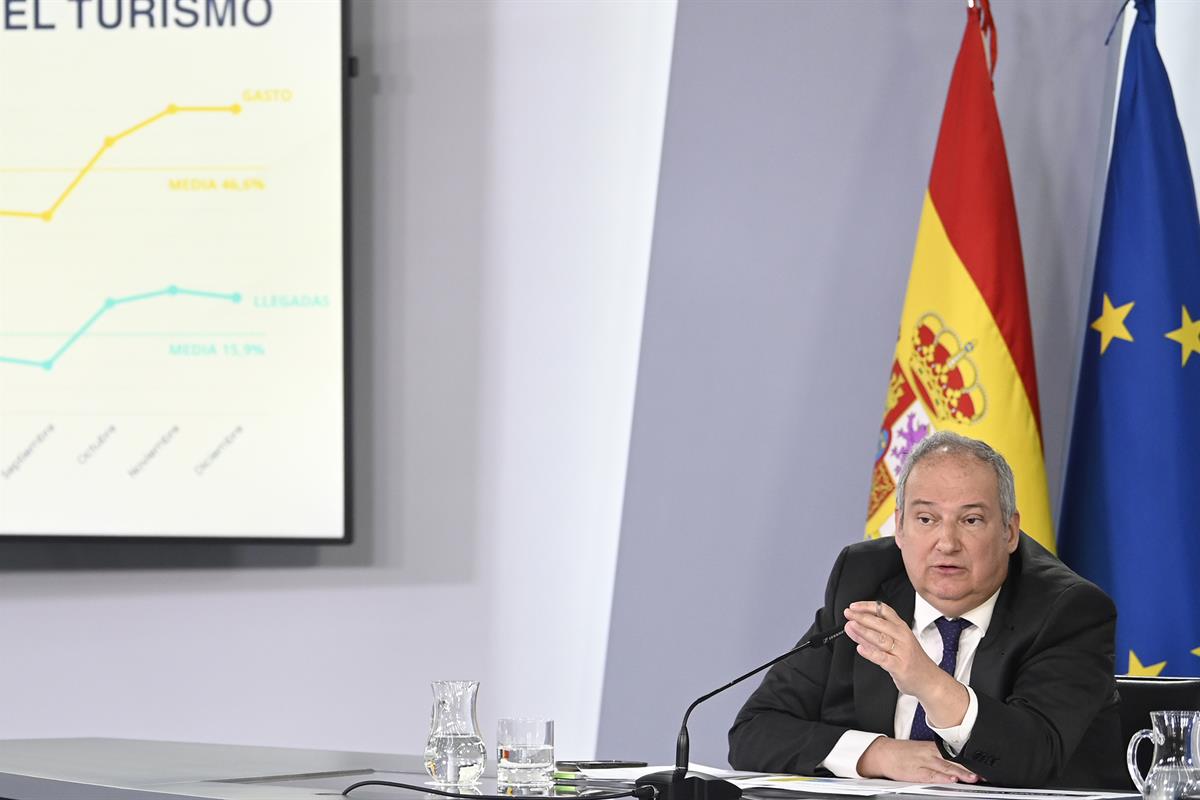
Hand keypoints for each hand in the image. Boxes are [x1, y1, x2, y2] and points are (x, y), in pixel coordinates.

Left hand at [843, 601, 967, 728]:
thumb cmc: (912, 660)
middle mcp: (903, 637)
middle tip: (848, 614)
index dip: (868, 606)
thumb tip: (853, 626)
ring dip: (864, 631)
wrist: (929, 680)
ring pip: (881, 638)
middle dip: (862, 617)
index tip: (854, 606)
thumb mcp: (896, 643)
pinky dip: (871, 652)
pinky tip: (860, 648)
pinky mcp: (900, 666)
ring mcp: (902, 651)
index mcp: (901, 628)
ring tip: (850, 626)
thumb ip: (875, 635)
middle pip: (880, 623)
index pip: (884, 611)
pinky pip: (883, 658)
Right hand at [857, 737, 978, 782]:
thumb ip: (938, 755)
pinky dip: (941, 777)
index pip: (954, 753)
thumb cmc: (903, 753)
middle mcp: (929, 753)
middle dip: (968, 767)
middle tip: (982, 772)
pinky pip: (931, 775)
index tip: (981, 763)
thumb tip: (957, 763)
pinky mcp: (915, 772)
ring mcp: (922, 763)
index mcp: (932, 747)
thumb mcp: (922, 749)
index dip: (968, 759)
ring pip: (944, 767)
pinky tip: (951, 780)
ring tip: (972, 777)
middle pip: (952, 760)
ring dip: (959, 773)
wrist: (882, 754)